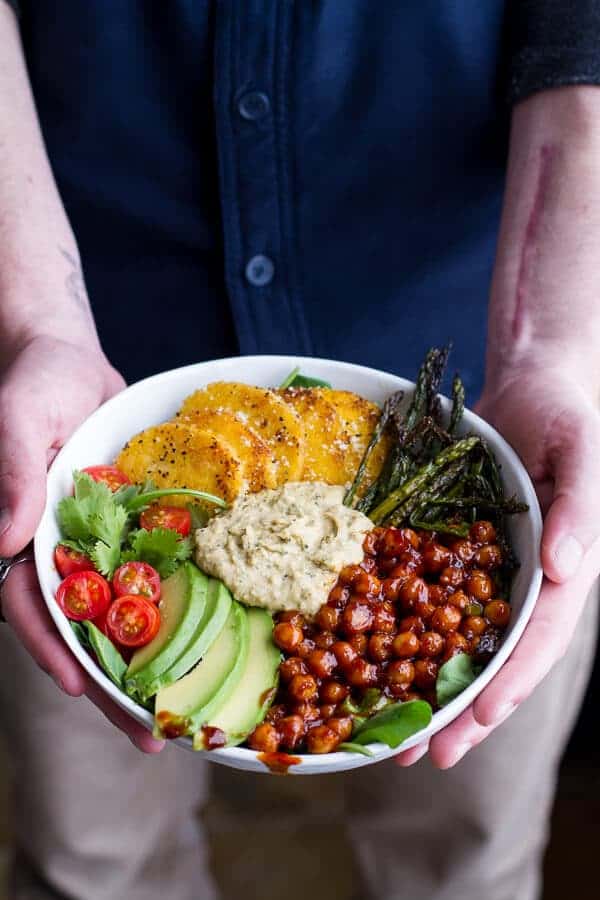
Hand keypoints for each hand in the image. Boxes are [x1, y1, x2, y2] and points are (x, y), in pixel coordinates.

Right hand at [0, 334, 163, 752]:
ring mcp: (100, 545)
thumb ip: (13, 473)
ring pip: (122, 613)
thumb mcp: (22, 418)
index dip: (50, 649)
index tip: (79, 688)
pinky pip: (155, 574)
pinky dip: (177, 608)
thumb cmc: (37, 381)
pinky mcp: (135, 531)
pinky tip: (212, 640)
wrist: (74, 359)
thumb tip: (1, 542)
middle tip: (148, 735)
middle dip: (111, 683)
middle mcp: (61, 552)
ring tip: (184, 714)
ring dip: (150, 662)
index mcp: (23, 536)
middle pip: (82, 629)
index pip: (28, 607)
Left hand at [396, 362, 599, 767]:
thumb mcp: (582, 452)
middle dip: (466, 711)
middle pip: (498, 659)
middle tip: (427, 756)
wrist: (532, 382)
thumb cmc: (567, 414)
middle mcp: (527, 583)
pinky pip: (432, 602)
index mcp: (565, 571)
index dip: (513, 679)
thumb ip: (580, 511)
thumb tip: (564, 572)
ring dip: (432, 691)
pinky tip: (376, 665)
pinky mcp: (458, 554)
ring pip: (462, 644)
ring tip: (396, 740)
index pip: (541, 638)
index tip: (478, 714)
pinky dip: (408, 637)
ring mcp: (491, 572)